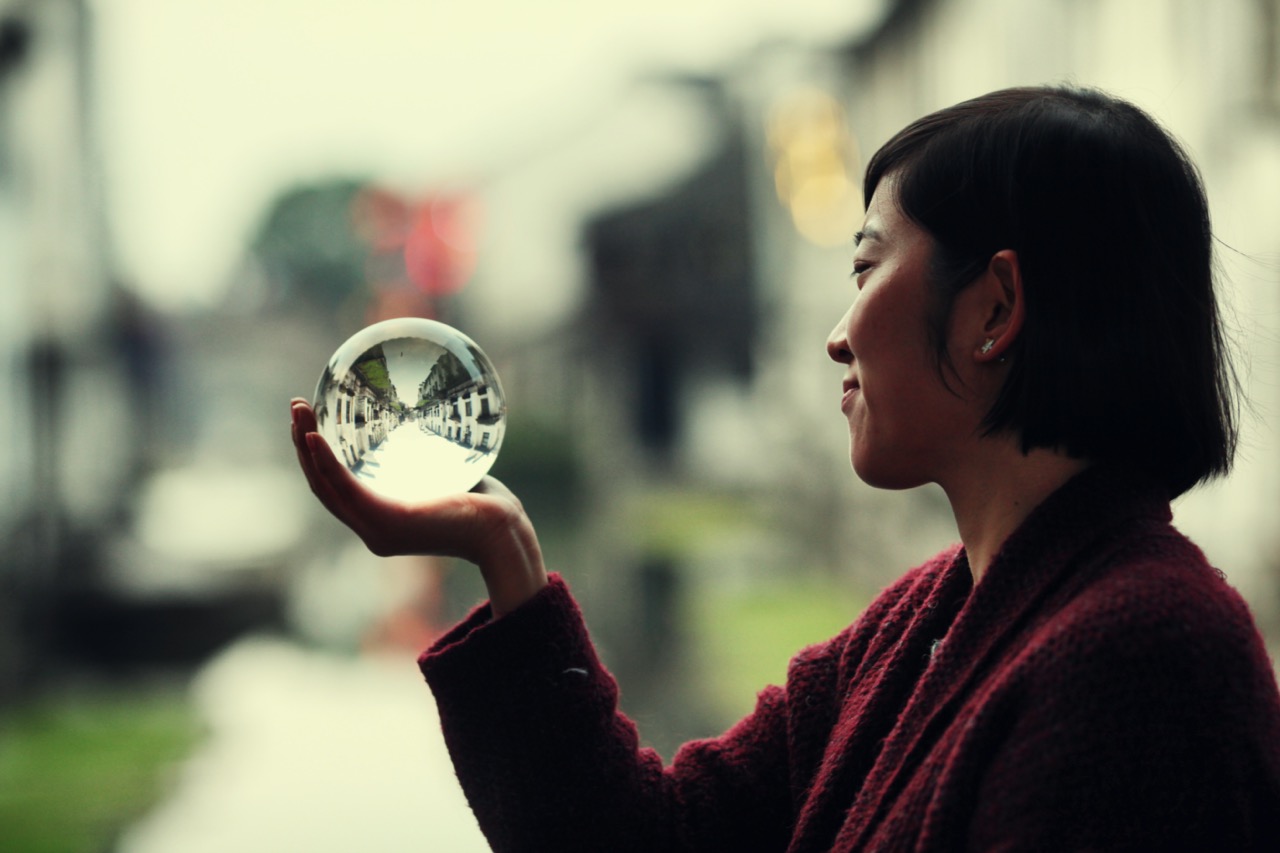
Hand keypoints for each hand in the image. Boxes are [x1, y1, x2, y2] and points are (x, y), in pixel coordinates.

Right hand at [289, 398, 546, 616]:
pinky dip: (326, 461)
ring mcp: (376, 529)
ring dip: (306, 445)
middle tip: (295, 408)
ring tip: (297, 412)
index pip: (337, 488)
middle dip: (302, 445)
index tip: (310, 423)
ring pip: (326, 485)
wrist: (502, 531)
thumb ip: (428, 457)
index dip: (317, 458)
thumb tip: (424, 419)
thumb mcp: (446, 475)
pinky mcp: (386, 522)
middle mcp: (372, 529)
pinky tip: (314, 436)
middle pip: (322, 485)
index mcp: (382, 520)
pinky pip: (346, 487)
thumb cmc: (484, 505)